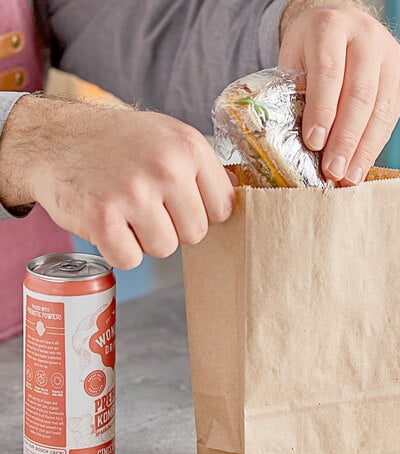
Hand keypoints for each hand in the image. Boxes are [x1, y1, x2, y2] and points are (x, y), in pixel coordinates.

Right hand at [0, 95, 233, 269]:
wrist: (54, 139)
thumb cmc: (118, 143)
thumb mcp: (168, 137)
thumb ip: (202, 169)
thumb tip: (235, 203)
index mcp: (188, 147)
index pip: (223, 208)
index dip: (201, 211)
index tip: (180, 202)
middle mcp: (165, 167)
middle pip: (196, 234)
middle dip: (173, 227)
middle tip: (146, 204)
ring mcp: (132, 193)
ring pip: (165, 249)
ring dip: (145, 238)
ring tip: (126, 210)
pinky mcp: (101, 218)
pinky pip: (131, 260)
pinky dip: (118, 249)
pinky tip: (108, 222)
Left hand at [279, 2, 399, 185]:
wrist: (341, 25)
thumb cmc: (310, 51)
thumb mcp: (294, 60)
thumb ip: (295, 94)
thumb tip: (297, 148)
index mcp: (330, 26)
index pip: (329, 72)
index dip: (322, 110)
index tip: (313, 143)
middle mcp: (366, 37)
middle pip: (359, 94)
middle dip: (345, 139)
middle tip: (332, 170)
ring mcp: (390, 57)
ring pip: (379, 109)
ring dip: (363, 149)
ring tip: (349, 177)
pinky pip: (390, 118)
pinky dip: (374, 145)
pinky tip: (361, 165)